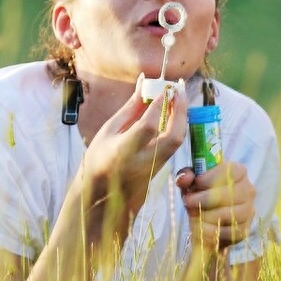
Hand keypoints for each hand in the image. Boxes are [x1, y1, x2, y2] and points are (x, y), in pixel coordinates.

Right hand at [84, 80, 187, 210]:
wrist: (99, 197)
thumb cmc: (99, 159)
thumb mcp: (108, 131)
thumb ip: (130, 108)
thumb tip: (144, 84)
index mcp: (122, 152)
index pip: (147, 127)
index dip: (159, 106)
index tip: (165, 88)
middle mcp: (141, 162)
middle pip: (173, 137)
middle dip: (180, 111)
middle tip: (179, 90)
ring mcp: (153, 169)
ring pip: (177, 142)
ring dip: (181, 117)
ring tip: (177, 97)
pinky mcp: (160, 170)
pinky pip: (174, 145)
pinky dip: (176, 126)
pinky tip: (173, 112)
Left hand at [175, 163, 255, 250]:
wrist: (208, 219)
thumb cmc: (201, 194)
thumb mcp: (191, 182)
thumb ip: (186, 176)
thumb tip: (184, 178)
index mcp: (238, 172)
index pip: (231, 171)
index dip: (211, 177)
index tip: (196, 183)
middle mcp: (248, 190)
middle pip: (229, 193)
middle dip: (204, 199)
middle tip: (188, 201)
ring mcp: (248, 210)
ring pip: (229, 213)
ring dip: (206, 215)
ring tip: (193, 215)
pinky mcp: (244, 229)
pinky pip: (228, 231)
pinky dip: (210, 231)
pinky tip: (200, 227)